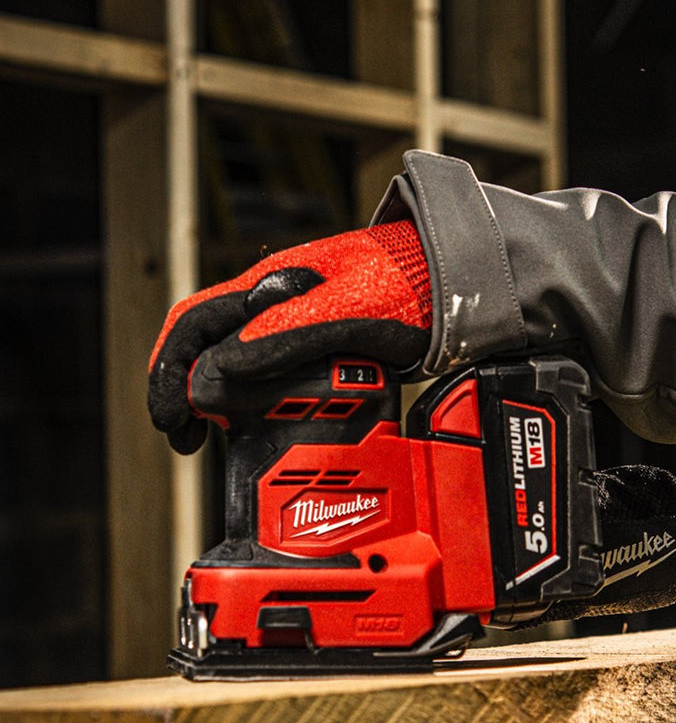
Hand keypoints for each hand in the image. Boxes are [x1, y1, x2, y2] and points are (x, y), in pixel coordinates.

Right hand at [148, 221, 431, 453]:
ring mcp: (300, 326)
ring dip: (223, 402)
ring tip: (221, 437)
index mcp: (267, 286)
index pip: (192, 325)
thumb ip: (281, 338)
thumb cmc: (407, 284)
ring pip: (242, 366)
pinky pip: (278, 376)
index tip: (171, 418)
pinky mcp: (325, 348)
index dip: (170, 372)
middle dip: (190, 393)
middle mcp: (275, 305)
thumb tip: (216, 374)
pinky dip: (261, 403)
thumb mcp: (342, 311)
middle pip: (209, 348)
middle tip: (190, 439)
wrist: (457, 284)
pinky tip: (269, 424)